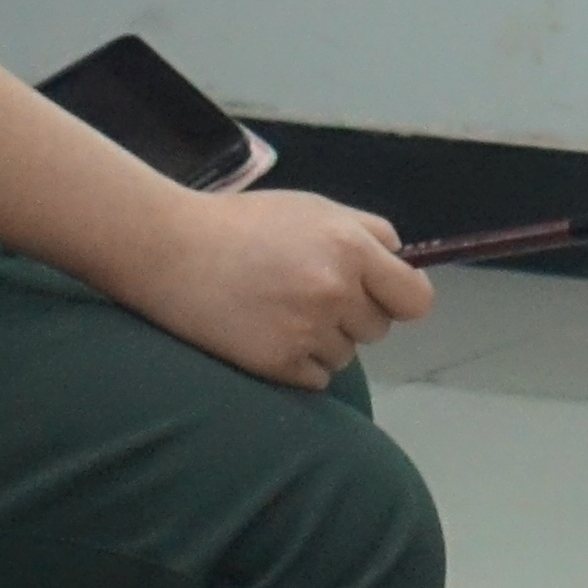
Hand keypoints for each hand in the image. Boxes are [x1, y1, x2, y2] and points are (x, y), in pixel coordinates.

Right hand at [116, 188, 432, 390]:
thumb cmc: (247, 224)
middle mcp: (335, 291)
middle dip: (355, 315)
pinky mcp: (277, 363)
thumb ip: (367, 233)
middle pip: (379, 328)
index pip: (414, 298)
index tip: (385, 297)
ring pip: (346, 355)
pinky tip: (269, 334)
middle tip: (310, 294)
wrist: (173, 250)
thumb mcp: (315, 209)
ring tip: (281, 311)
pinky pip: (316, 378)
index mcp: (351, 248)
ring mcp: (306, 331)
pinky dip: (300, 365)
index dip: (401, 298)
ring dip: (325, 340)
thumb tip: (404, 262)